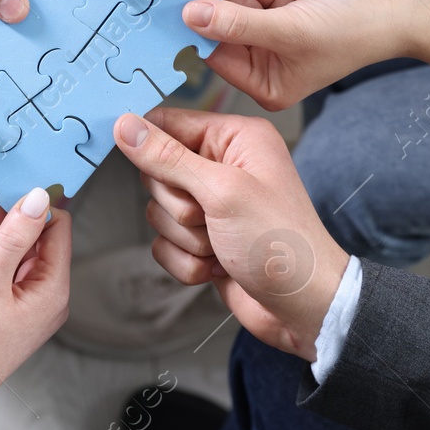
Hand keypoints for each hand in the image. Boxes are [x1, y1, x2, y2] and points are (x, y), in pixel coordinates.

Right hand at [0, 191, 70, 429]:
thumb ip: (12, 236)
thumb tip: (37, 197)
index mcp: (54, 289)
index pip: (57, 226)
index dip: (29, 210)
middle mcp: (48, 295)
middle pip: (34, 237)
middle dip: (1, 235)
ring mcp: (29, 302)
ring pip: (13, 251)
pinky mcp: (10, 307)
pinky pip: (2, 271)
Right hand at [113, 110, 346, 360]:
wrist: (303, 306)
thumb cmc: (280, 243)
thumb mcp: (222, 192)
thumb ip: (168, 158)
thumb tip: (126, 126)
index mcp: (235, 139)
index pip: (168, 122)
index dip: (146, 141)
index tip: (132, 157)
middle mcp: (223, 167)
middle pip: (157, 173)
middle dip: (179, 207)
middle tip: (211, 218)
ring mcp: (212, 206)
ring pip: (158, 213)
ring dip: (185, 239)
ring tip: (222, 246)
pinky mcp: (204, 240)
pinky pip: (165, 244)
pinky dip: (187, 262)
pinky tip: (219, 267)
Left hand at [175, 0, 411, 109]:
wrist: (396, 4)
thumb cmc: (354, 31)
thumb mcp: (287, 31)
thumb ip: (236, 24)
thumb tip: (192, 16)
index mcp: (268, 83)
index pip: (219, 57)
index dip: (194, 31)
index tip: (170, 6)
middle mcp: (269, 59)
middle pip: (223, 26)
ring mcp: (275, 29)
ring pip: (235, 3)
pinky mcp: (284, 3)